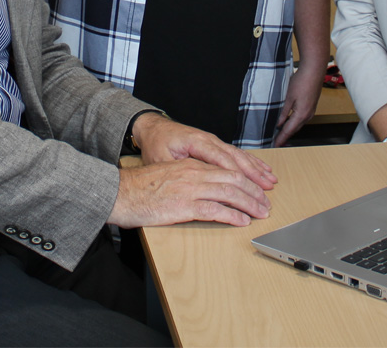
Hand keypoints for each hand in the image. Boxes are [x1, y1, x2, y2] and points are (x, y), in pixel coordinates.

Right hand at [108, 158, 271, 228]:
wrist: (120, 192)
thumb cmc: (141, 187)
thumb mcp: (168, 175)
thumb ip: (187, 178)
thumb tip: (205, 189)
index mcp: (191, 166)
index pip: (226, 169)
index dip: (246, 179)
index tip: (257, 188)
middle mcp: (193, 174)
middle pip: (233, 179)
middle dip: (253, 192)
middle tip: (265, 203)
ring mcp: (189, 189)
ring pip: (228, 193)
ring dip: (249, 204)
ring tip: (260, 213)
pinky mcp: (183, 206)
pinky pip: (214, 210)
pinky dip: (231, 215)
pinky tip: (242, 221)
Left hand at [131, 113, 276, 189]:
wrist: (154, 128)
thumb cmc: (156, 143)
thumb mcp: (159, 158)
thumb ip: (176, 171)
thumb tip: (188, 185)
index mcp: (196, 141)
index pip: (220, 159)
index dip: (236, 174)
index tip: (249, 187)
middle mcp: (209, 139)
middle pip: (235, 157)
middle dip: (253, 174)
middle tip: (267, 189)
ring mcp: (214, 141)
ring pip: (239, 155)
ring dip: (256, 169)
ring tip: (271, 181)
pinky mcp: (215, 145)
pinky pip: (236, 153)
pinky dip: (251, 162)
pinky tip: (262, 170)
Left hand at [273, 66, 324, 146]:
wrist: (314, 71)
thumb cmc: (302, 82)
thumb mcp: (288, 97)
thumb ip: (283, 112)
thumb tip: (279, 124)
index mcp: (301, 114)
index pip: (288, 130)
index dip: (281, 139)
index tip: (275, 145)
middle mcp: (308, 115)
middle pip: (294, 129)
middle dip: (285, 136)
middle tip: (276, 141)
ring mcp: (311, 111)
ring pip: (298, 124)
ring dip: (290, 129)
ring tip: (281, 133)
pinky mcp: (311, 106)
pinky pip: (302, 118)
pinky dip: (295, 122)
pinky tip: (289, 120)